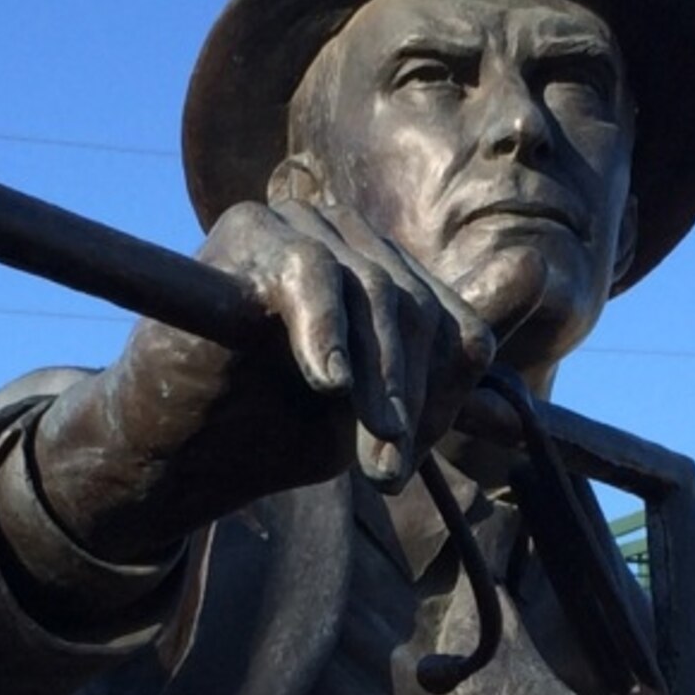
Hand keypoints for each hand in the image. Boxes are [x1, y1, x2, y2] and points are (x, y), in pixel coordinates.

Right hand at [29, 196, 493, 564]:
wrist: (168, 451)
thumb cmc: (271, 430)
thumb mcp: (373, 419)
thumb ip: (442, 384)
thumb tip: (526, 344)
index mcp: (383, 274)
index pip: (453, 324)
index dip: (440, 395)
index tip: (403, 459)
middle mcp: (344, 235)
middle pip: (417, 308)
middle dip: (409, 396)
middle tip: (387, 471)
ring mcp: (295, 224)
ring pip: (374, 292)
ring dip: (379, 377)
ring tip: (371, 443)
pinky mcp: (244, 234)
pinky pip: (309, 275)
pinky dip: (324, 331)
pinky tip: (328, 382)